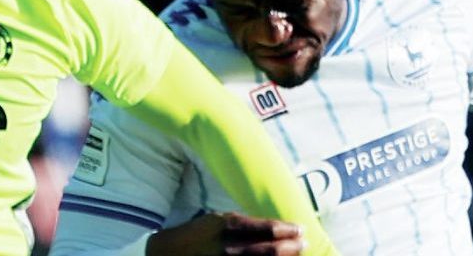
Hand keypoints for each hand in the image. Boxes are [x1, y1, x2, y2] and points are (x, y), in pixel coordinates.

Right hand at [145, 212, 306, 254]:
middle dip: (290, 246)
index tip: (300, 229)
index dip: (286, 230)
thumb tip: (270, 228)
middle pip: (268, 249)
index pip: (265, 228)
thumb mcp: (216, 221)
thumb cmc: (196, 234)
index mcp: (226, 226)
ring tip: (298, 254)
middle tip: (304, 242)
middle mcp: (228, 246)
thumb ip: (240, 225)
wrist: (168, 253)